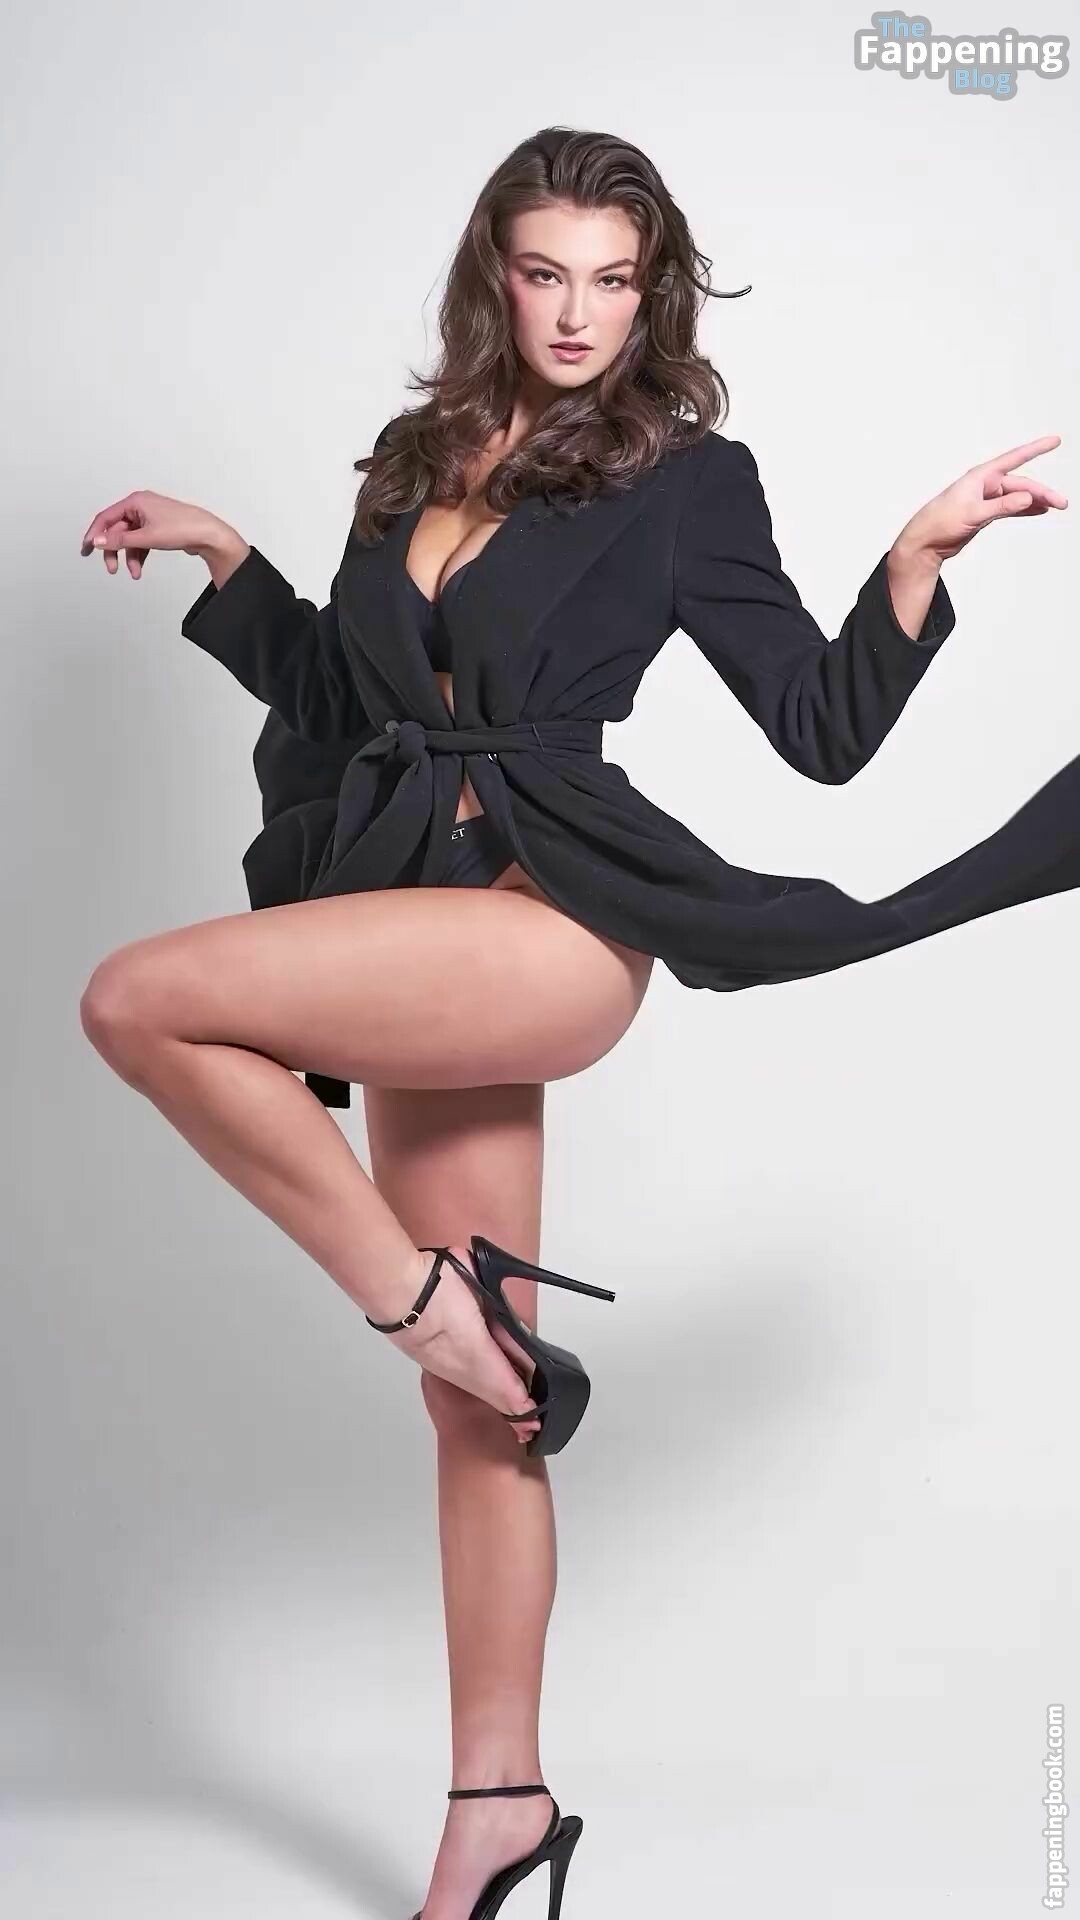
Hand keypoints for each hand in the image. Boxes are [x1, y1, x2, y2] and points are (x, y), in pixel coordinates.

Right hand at [79, 489, 242, 579]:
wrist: (209, 535)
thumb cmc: (183, 527)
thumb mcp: (146, 537)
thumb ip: (120, 541)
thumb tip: (97, 541)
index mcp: (135, 501)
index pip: (106, 518)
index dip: (94, 534)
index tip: (86, 549)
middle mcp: (141, 507)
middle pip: (117, 531)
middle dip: (114, 551)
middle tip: (111, 568)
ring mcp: (150, 518)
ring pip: (130, 539)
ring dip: (129, 557)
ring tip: (133, 572)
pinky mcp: (158, 529)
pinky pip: (141, 542)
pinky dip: (138, 555)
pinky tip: (138, 569)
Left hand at [893, 434, 1067, 568]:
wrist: (925, 543)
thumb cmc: (939, 523)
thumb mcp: (973, 514)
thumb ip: (1002, 506)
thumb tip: (1027, 498)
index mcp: (981, 477)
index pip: (1015, 458)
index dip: (1036, 449)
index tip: (1055, 440)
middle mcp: (984, 484)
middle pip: (1021, 484)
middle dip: (1042, 492)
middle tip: (1061, 503)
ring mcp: (985, 498)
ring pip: (1018, 497)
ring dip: (1036, 501)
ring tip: (1055, 506)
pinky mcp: (984, 513)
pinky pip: (1010, 508)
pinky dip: (1024, 509)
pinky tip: (1038, 511)